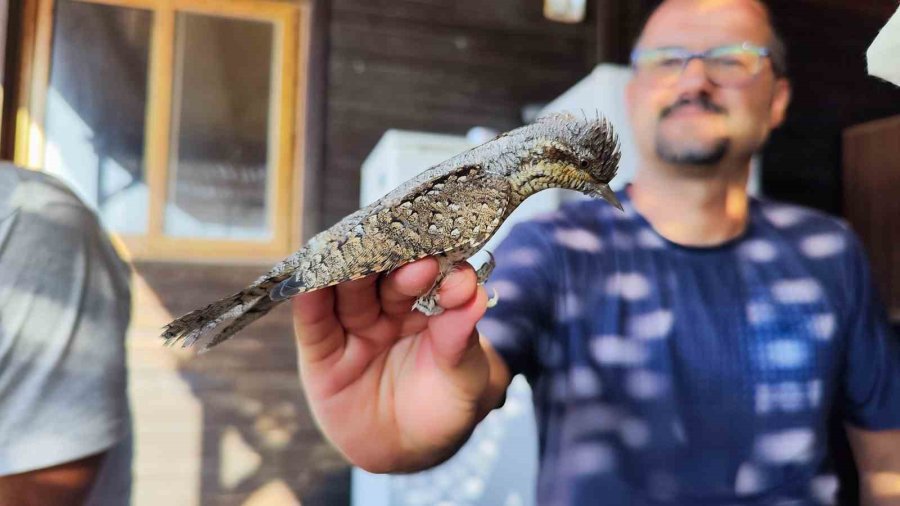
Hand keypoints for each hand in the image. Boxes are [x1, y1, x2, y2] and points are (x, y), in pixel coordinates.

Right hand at [291, 258, 496, 472]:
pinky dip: (310, 301)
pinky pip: (315, 324)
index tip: (440, 260)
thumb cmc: (444, 406)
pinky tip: (310, 281)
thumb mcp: (463, 377)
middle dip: (391, 265)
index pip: (430, 278)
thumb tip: (473, 292)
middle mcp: (389, 308)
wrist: (408, 451)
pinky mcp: (322, 352)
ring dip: (349, 273)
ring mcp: (354, 327)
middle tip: (398, 256)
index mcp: (428, 306)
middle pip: (386, 280)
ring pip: (348, 294)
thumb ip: (462, 337)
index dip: (433, 267)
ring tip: (350, 254)